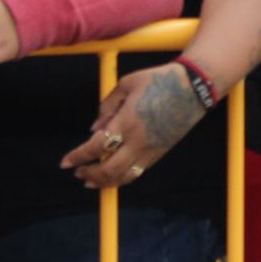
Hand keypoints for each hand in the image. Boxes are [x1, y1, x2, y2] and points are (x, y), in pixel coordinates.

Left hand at [61, 62, 206, 188]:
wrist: (195, 87)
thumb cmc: (160, 79)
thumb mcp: (127, 84)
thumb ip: (107, 106)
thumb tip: (94, 129)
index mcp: (127, 121)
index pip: (95, 147)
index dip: (77, 157)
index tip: (65, 163)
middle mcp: (138, 140)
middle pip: (108, 169)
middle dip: (89, 174)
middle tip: (78, 173)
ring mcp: (151, 148)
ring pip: (124, 176)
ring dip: (105, 182)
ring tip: (92, 181)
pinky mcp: (160, 152)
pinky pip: (138, 172)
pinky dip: (122, 177)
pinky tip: (113, 174)